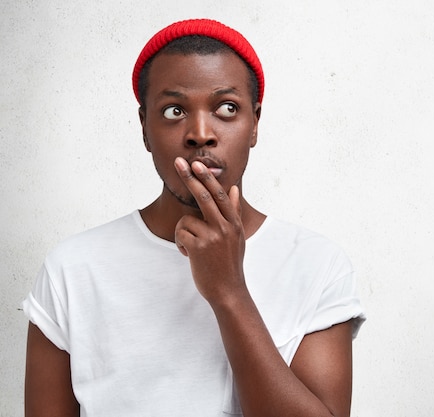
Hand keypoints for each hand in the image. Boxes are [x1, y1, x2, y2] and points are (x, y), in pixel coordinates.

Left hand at [173, 157, 246, 304]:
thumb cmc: (230, 262)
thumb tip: (232, 189)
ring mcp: (212, 237)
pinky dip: (180, 244)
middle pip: (203, 197)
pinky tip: (189, 254)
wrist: (228, 290)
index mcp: (233, 223)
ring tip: (191, 245)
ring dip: (183, 232)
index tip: (196, 164)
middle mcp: (225, 227)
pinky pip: (180, 235)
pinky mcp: (199, 247)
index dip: (206, 178)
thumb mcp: (237, 236)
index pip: (219, 194)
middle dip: (190, 178)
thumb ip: (233, 212)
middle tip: (178, 163)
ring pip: (186, 219)